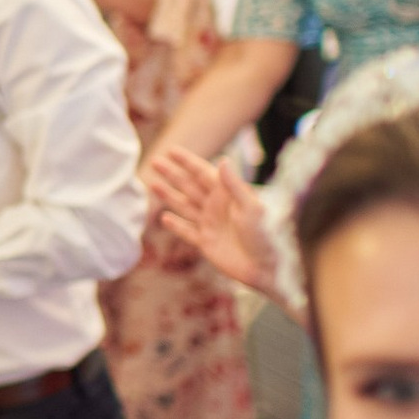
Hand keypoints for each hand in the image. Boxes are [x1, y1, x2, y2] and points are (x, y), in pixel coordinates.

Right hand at [142, 147, 276, 295]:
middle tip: (154, 162)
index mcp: (227, 194)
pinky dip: (175, 225)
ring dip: (169, 195)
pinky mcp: (206, 242)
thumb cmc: (265, 235)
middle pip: (189, 186)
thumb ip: (234, 185)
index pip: (203, 173)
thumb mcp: (251, 207)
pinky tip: (164, 218)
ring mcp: (210, 224)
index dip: (187, 161)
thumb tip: (222, 160)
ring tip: (152, 184)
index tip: (171, 150)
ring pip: (184, 206)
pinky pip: (186, 231)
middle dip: (172, 174)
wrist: (266, 268)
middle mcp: (216, 206)